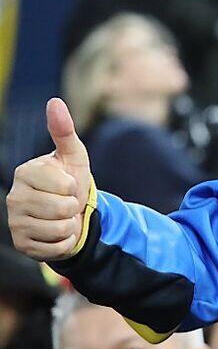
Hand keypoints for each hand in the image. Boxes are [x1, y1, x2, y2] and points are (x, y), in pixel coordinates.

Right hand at [7, 99, 92, 260]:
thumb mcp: (73, 156)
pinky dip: (65, 242)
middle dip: (73, 207)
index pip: (62, 185)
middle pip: (61, 208)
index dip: (73, 186)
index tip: (66, 184)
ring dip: (70, 225)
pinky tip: (57, 233)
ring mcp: (14, 222)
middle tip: (66, 204)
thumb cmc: (71, 181)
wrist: (71, 215)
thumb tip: (54, 101)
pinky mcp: (21, 244)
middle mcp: (14, 197)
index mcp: (25, 172)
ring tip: (62, 217)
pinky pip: (56, 247)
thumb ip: (64, 130)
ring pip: (59, 228)